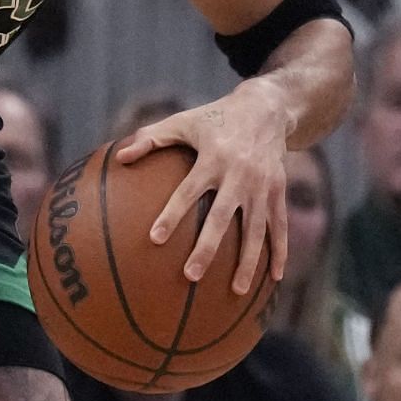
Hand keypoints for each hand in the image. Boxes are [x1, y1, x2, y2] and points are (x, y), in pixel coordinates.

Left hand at [114, 79, 289, 292]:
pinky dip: (280, 252)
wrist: (267, 109)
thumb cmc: (214, 118)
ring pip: (256, 229)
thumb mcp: (182, 122)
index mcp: (212, 159)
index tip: (154, 238)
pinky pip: (280, 226)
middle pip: (222, 217)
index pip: (187, 191)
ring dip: (248, 261)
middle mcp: (240, 175)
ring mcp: (263, 186)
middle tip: (191, 275)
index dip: (171, 214)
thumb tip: (119, 157)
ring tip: (236, 291)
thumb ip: (150, 138)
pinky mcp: (279, 192)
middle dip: (208, 248)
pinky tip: (275, 279)